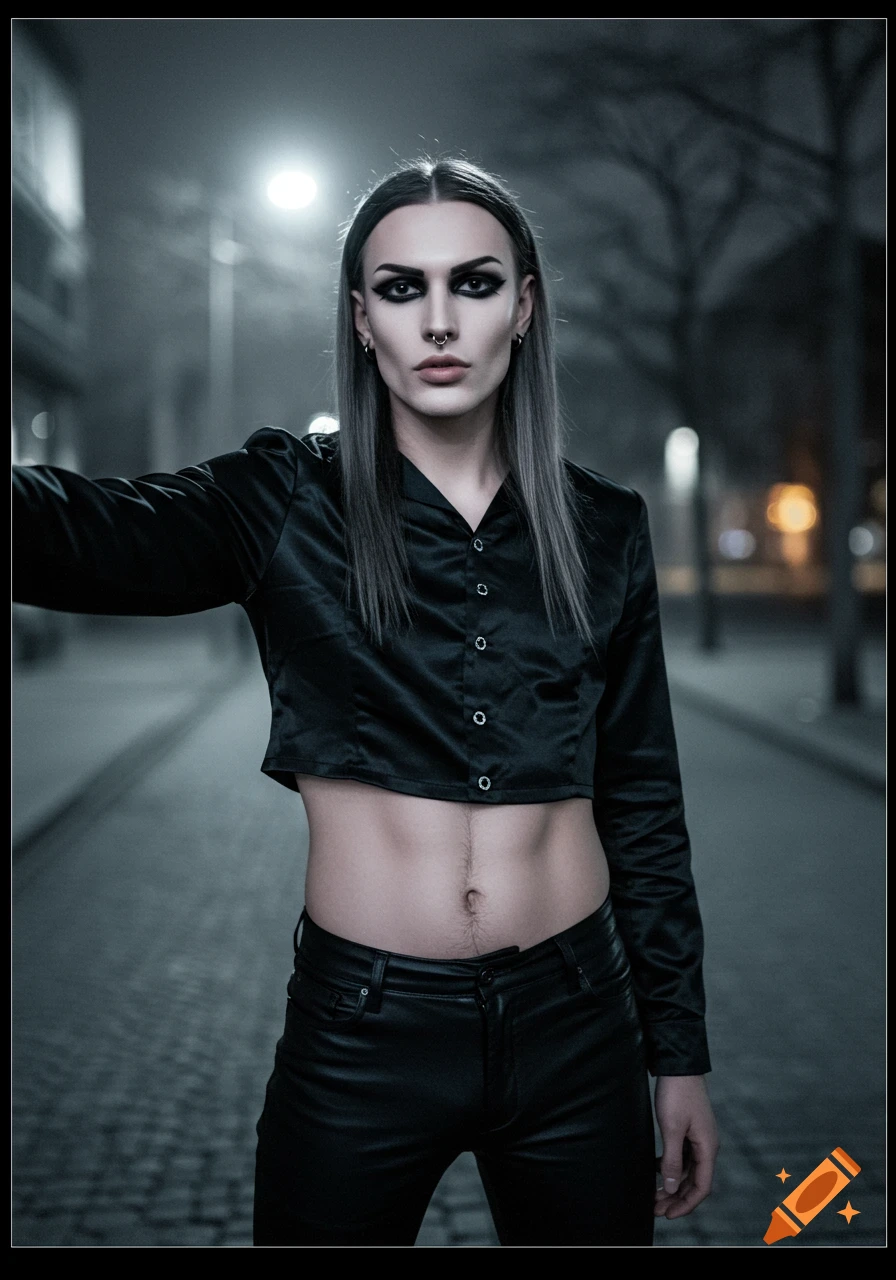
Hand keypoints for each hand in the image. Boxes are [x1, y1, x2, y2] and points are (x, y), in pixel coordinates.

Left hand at [653, 1074, 718, 1218]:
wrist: (679, 1064)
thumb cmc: (677, 1094)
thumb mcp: (672, 1129)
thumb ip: (674, 1161)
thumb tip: (673, 1188)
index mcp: (707, 1148)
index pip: (701, 1188)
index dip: (685, 1205)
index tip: (667, 1214)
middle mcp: (706, 1146)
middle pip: (694, 1181)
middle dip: (676, 1198)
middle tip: (654, 1209)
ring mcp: (698, 1137)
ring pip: (687, 1170)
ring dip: (672, 1184)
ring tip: (652, 1194)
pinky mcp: (689, 1129)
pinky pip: (682, 1156)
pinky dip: (671, 1166)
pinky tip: (655, 1169)